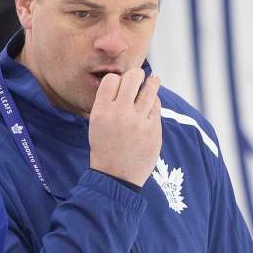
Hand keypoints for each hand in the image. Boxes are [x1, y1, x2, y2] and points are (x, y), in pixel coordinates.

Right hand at [88, 67, 160, 186]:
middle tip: (139, 76)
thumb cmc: (105, 150)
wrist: (115, 177)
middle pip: (132, 78)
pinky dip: (154, 102)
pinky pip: (156, 107)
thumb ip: (106, 105)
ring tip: (154, 80)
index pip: (111, 79)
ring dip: (152, 82)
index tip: (120, 83)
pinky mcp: (153, 130)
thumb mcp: (96, 125)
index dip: (117, 79)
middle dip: (136, 74)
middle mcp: (119, 113)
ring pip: (149, 89)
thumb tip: (121, 84)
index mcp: (101, 111)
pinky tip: (153, 102)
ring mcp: (137, 121)